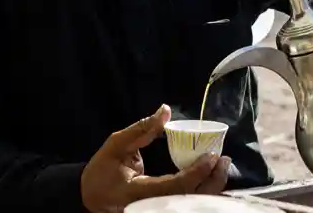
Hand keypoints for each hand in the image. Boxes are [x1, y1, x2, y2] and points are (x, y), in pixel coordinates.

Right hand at [80, 104, 231, 212]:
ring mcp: (155, 212)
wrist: (89, 197)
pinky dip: (201, 193)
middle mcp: (148, 208)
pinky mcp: (159, 211)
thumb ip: (141, 129)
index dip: (197, 172)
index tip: (212, 155)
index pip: (174, 187)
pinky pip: (185, 205)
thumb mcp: (116, 144)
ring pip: (190, 206)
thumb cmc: (102, 169)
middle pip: (189, 201)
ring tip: (221, 167)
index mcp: (137, 192)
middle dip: (211, 182)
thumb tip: (165, 110)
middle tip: (223, 159)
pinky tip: (210, 179)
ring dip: (210, 188)